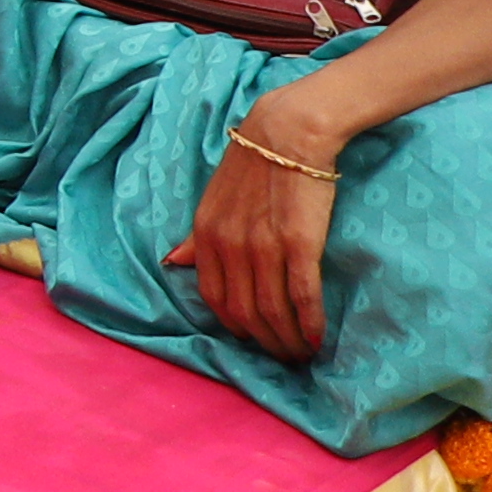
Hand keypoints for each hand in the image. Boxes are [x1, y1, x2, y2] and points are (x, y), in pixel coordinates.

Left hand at [175, 105, 345, 361]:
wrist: (286, 133)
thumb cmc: (252, 165)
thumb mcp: (212, 200)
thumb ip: (197, 237)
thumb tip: (174, 261)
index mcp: (205, 236)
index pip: (213, 298)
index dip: (234, 326)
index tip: (252, 340)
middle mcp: (229, 246)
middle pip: (244, 313)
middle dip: (264, 342)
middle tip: (284, 357)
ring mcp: (263, 247)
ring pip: (272, 311)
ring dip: (287, 341)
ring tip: (302, 354)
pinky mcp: (299, 244)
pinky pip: (302, 296)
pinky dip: (309, 324)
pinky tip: (317, 340)